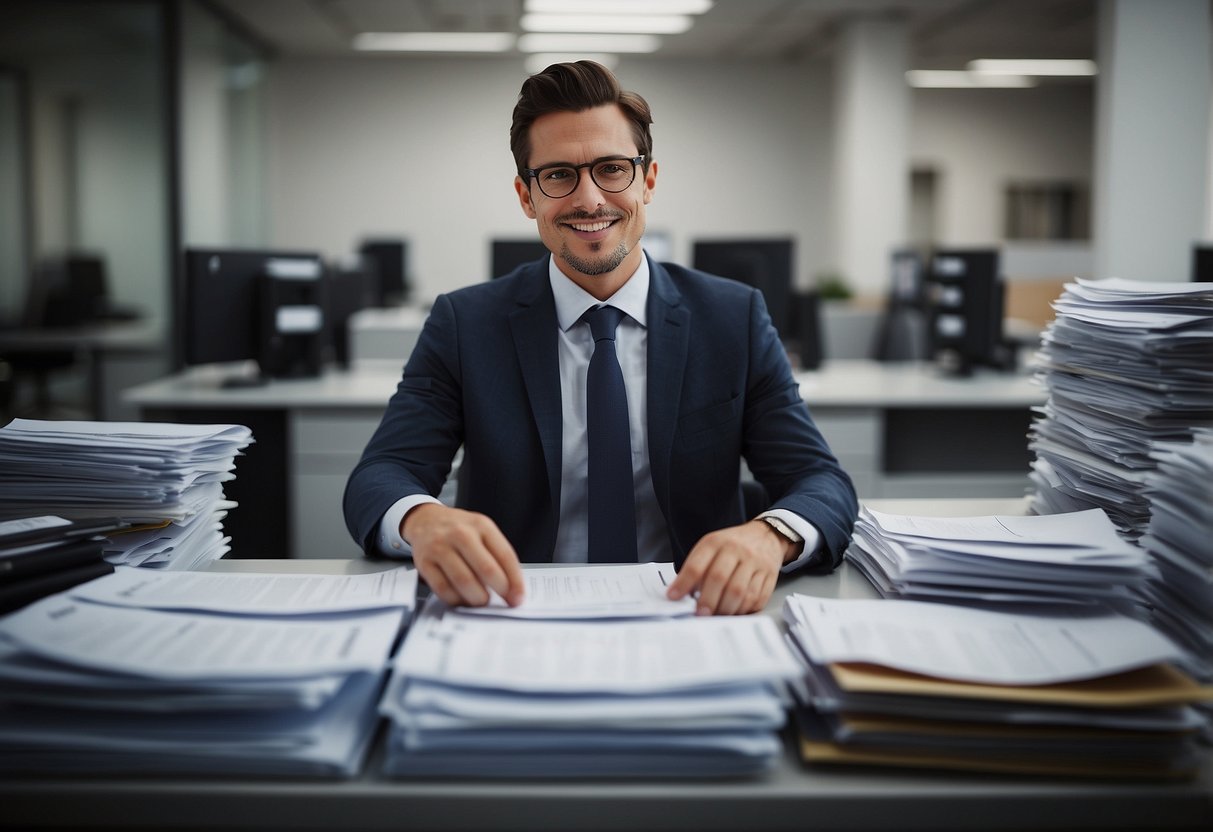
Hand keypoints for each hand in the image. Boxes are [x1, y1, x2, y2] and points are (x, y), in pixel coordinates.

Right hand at [402, 503, 525, 607]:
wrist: (425, 519)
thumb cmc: (459, 529)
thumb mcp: (482, 531)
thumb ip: (496, 555)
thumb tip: (511, 588)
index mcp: (481, 525)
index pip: (505, 555)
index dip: (515, 580)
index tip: (518, 597)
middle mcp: (461, 534)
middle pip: (486, 569)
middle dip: (499, 590)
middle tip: (504, 602)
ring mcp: (440, 547)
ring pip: (464, 581)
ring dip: (478, 598)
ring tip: (483, 601)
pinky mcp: (424, 562)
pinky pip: (443, 589)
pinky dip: (456, 599)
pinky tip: (463, 600)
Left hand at [665, 520, 788, 614]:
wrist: (766, 536)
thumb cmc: (732, 546)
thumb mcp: (711, 548)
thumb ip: (695, 568)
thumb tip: (679, 593)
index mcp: (716, 542)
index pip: (697, 565)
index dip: (683, 584)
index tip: (673, 597)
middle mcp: (736, 550)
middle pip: (719, 579)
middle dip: (707, 601)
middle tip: (699, 614)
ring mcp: (755, 563)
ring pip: (739, 592)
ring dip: (725, 608)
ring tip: (717, 614)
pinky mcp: (769, 576)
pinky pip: (756, 598)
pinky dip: (743, 609)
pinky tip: (735, 610)